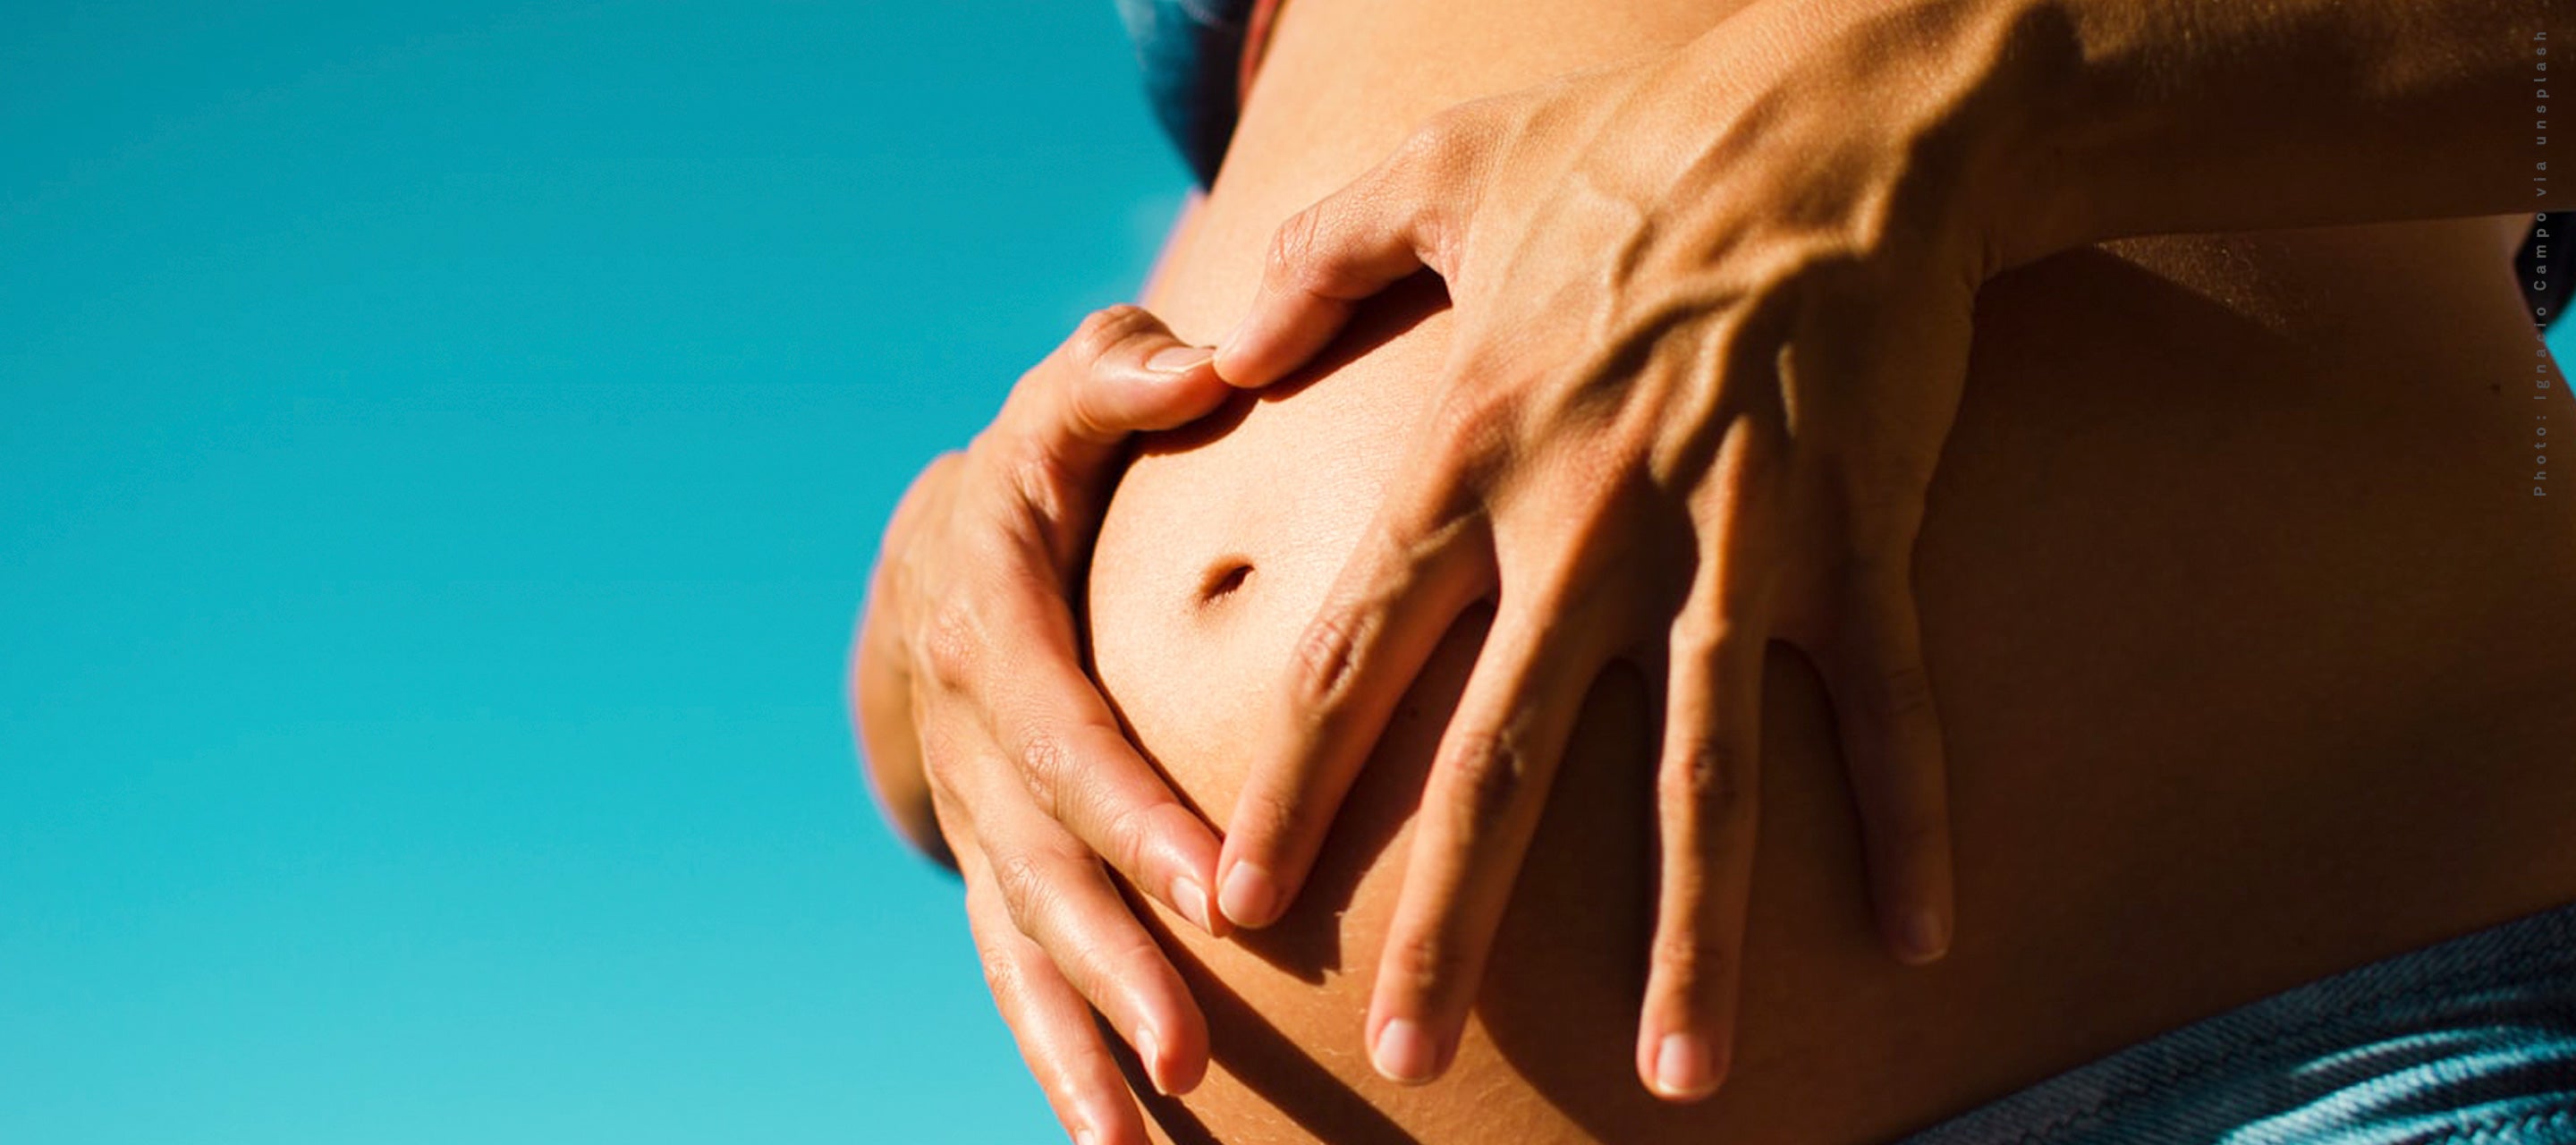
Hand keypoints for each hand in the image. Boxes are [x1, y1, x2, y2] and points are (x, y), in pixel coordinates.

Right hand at [860, 306, 1233, 1144]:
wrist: (939, 564)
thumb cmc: (1044, 472)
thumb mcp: (1064, 404)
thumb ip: (1124, 378)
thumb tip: (1209, 363)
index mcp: (991, 629)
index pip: (1063, 735)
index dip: (1131, 815)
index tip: (1218, 889)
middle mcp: (972, 743)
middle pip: (1043, 867)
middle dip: (1115, 962)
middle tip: (1192, 1048)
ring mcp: (977, 822)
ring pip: (1018, 944)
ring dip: (1076, 1044)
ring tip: (1141, 1135)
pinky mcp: (993, 873)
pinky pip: (1014, 977)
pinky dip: (1055, 1064)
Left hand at [1202, 0, 2053, 1098]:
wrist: (1843, 111)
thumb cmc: (1631, 142)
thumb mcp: (1436, 173)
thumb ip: (1312, 267)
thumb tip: (1210, 345)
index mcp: (1477, 451)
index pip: (1359, 653)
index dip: (1293, 788)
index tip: (1240, 905)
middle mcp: (1592, 521)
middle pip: (1506, 757)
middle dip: (1454, 917)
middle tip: (1407, 1052)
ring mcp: (1735, 539)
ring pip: (1703, 772)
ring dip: (1692, 935)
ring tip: (1685, 1075)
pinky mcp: (1862, 532)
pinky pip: (1886, 704)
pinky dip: (1906, 821)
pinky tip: (1915, 942)